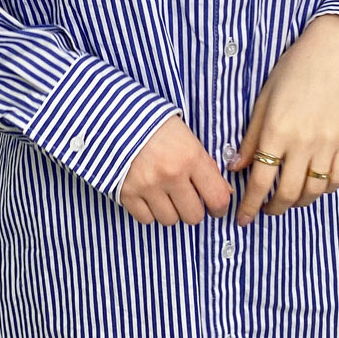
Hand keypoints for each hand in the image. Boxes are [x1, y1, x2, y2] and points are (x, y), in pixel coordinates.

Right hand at [117, 113, 234, 225]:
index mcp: (191, 157)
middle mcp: (171, 174)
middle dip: (192, 210)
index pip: (217, 198)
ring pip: (169, 220)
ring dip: (170, 211)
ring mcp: (148, 185)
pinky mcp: (127, 193)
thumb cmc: (155, 125)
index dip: (220, 208)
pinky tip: (148, 197)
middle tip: (187, 200)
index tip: (215, 209)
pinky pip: (145, 219)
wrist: (115, 117)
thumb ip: (206, 166)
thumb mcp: (188, 138)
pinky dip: (148, 212)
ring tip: (165, 195)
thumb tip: (223, 193)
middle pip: (193, 216)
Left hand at [228, 16, 338, 225]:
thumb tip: (236, 167)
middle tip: (265, 210)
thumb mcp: (263, 100)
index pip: (260, 181)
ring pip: (313, 191)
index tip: (243, 217)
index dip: (249, 205)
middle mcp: (303, 142)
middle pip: (287, 193)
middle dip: (272, 208)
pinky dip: (324, 189)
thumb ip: (251, 138)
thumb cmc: (296, 69)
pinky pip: (337, 179)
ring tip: (288, 200)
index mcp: (277, 131)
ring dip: (297, 202)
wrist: (335, 52)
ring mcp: (329, 144)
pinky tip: (313, 186)